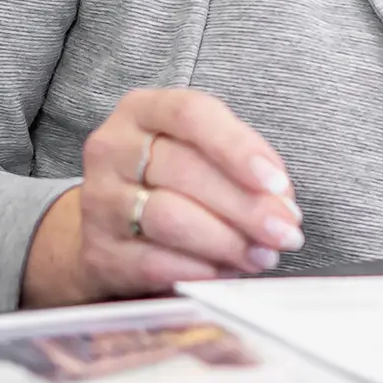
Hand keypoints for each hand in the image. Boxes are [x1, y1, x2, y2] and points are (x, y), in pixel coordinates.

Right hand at [21, 88, 303, 307]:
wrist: (113, 223)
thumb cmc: (173, 178)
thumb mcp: (204, 152)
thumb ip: (243, 168)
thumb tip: (281, 208)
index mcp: (143, 110)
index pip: (191, 114)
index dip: (238, 147)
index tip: (277, 183)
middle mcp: (113, 149)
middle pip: (184, 171)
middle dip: (246, 206)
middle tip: (284, 231)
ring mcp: (99, 201)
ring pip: (169, 218)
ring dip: (227, 241)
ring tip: (263, 255)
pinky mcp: (98, 251)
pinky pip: (154, 262)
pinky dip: (199, 270)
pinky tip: (227, 272)